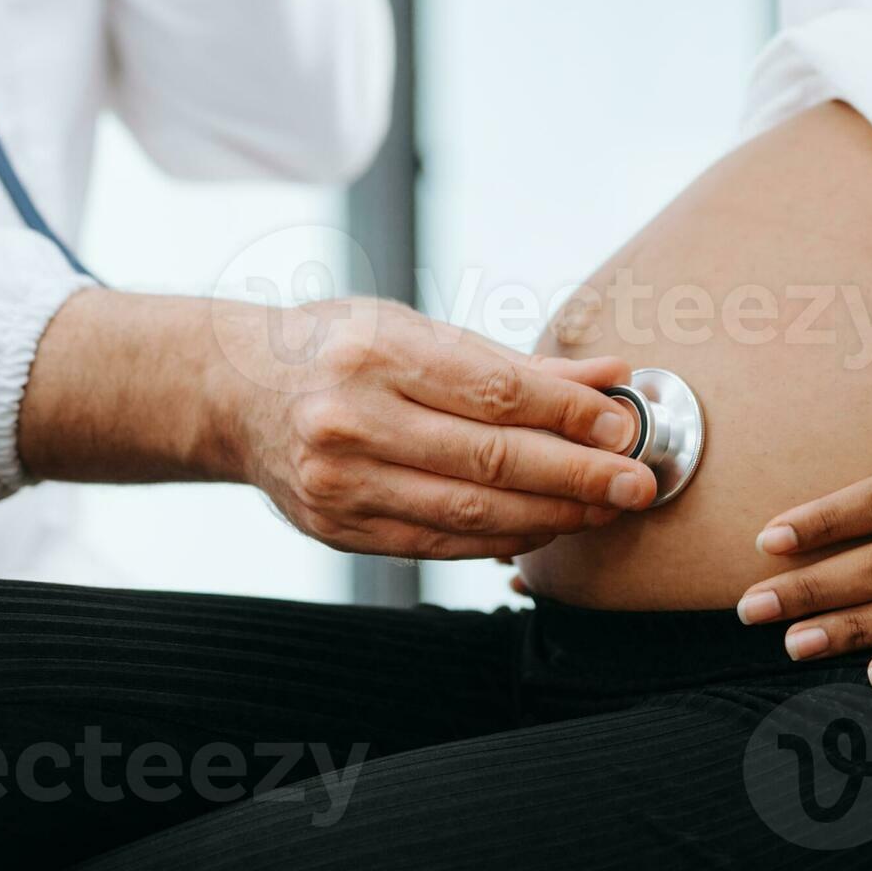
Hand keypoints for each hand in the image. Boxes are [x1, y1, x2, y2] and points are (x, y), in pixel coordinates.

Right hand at [210, 297, 658, 559]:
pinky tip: (542, 528)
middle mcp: (351, 418)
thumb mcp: (414, 327)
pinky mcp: (336, 528)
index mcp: (376, 351)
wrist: (234, 392)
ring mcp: (339, 481)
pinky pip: (438, 543)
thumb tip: (609, 377)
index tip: (623, 425)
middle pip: (489, 458)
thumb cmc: (337, 347)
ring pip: (469, 511)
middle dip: (576, 474)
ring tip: (603, 509)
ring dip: (550, 514)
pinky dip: (499, 539)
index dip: (569, 414)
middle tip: (636, 482)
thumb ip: (512, 361)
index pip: (495, 390)